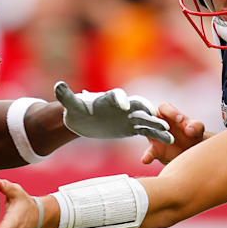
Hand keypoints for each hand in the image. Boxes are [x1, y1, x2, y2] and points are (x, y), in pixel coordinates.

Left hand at [55, 81, 173, 143]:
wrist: (83, 120)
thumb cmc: (77, 110)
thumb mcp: (71, 105)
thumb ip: (66, 96)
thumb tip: (58, 86)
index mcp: (108, 98)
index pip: (115, 96)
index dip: (119, 99)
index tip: (123, 106)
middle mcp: (122, 105)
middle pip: (137, 105)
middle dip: (145, 111)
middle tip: (154, 116)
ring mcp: (129, 116)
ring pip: (145, 120)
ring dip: (157, 125)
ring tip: (169, 134)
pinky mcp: (132, 128)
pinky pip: (146, 131)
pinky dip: (157, 135)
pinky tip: (169, 141)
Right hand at [141, 102, 207, 165]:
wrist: (190, 151)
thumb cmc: (192, 135)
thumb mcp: (197, 129)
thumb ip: (196, 126)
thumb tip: (189, 129)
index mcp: (169, 114)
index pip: (164, 107)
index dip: (171, 111)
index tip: (180, 119)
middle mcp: (158, 123)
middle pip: (152, 118)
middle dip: (158, 122)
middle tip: (167, 127)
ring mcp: (155, 137)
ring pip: (148, 133)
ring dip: (153, 136)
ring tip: (158, 141)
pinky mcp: (155, 150)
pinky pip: (148, 153)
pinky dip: (146, 156)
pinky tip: (145, 160)